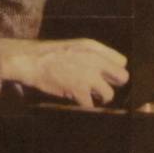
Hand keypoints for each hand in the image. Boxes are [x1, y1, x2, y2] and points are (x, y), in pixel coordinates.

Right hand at [0, 37, 128, 106]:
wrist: (31, 60)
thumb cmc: (50, 54)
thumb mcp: (76, 46)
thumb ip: (94, 55)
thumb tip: (107, 69)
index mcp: (95, 47)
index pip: (122, 61)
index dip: (114, 71)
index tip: (106, 76)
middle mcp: (95, 60)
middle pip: (123, 77)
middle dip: (113, 85)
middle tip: (101, 88)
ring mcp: (88, 76)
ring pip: (109, 95)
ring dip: (100, 99)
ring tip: (88, 97)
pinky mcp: (78, 90)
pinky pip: (91, 105)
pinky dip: (84, 106)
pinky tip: (76, 101)